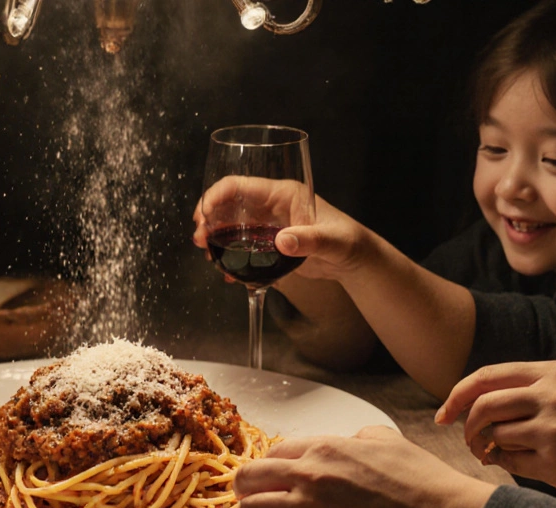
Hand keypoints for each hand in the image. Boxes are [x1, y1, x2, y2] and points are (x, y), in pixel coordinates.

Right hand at [193, 178, 375, 281]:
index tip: (203, 216)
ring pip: (231, 225)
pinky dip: (231, 257)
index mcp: (282, 194)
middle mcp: (271, 205)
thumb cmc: (348, 242)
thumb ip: (308, 241)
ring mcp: (269, 224)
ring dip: (215, 238)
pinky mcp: (269, 243)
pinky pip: (242, 245)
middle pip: (229, 204)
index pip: (240, 185)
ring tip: (207, 256)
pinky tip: (227, 273)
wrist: (355, 261)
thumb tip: (282, 242)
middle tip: (200, 241)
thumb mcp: (330, 241)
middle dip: (209, 219)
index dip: (216, 196)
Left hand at [234, 426, 493, 507]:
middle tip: (251, 499)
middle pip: (249, 478)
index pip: (271, 453)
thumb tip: (349, 440)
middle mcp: (311, 475)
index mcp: (325, 447)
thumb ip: (357, 437)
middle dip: (244, 489)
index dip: (266, 468)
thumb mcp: (386, 439)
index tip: (267, 479)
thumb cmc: (421, 480)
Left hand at [435, 361, 555, 503]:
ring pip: (495, 434)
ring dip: (489, 447)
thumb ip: (518, 392)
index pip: (487, 376)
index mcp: (553, 372)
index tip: (443, 415)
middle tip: (470, 442)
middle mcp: (555, 394)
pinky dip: (506, 463)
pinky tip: (524, 463)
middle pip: (484, 406)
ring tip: (501, 452)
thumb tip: (459, 404)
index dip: (457, 395)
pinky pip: (508, 460)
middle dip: (467, 427)